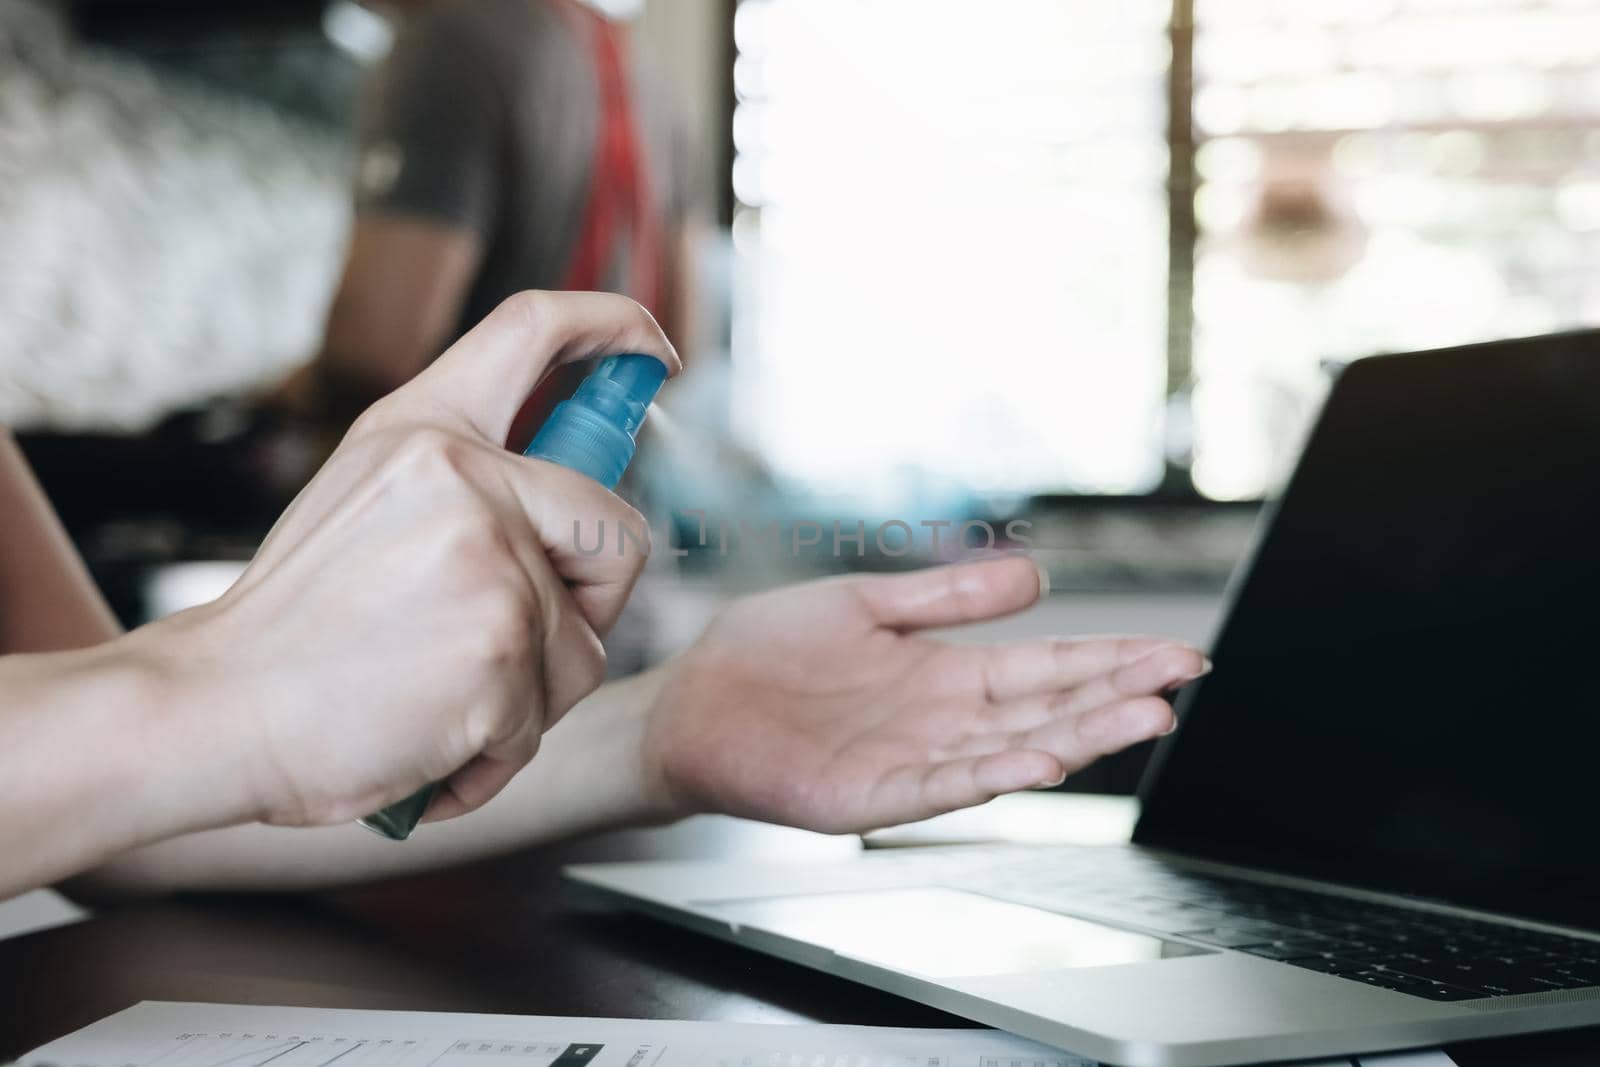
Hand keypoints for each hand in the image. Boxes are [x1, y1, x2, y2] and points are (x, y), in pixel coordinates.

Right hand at [135, 291, 678, 828]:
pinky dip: (499, 751)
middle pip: (618, 529)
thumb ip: (465, 486)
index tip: (654, 353)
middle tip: (523, 642)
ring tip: (439, 701)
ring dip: (531, 694)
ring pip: (585, 645)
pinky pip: (548, 714)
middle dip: (595, 600)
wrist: (212, 708)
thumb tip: (569, 508)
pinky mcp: (504, 648)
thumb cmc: (295, 627)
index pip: (537, 327)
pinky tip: (429, 744)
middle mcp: (465, 475)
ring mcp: (491, 560)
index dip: (615, 325)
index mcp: (422, 428)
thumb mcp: (368, 501)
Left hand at [645, 557, 1207, 832]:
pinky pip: (934, 789)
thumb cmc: (769, 654)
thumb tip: (1036, 578)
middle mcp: (939, 722)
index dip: (1112, 660)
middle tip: (1179, 683)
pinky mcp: (863, 796)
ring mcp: (906, 762)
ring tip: (1137, 719)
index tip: (1177, 653)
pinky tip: (1034, 763)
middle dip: (1115, 697)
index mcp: (946, 674)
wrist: (690, 699)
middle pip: (1045, 710)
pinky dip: (985, 777)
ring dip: (1073, 740)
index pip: (1047, 668)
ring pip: (1007, 752)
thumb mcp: (868, 604)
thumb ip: (949, 598)